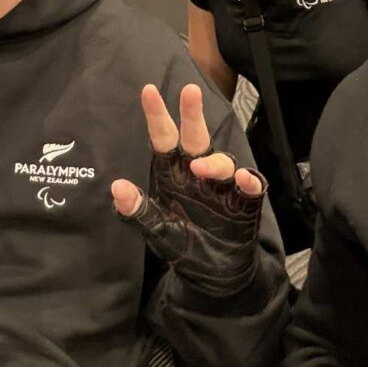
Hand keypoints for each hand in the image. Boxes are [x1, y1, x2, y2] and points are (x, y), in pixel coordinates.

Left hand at [111, 83, 265, 296]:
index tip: (148, 90)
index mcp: (174, 174)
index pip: (163, 139)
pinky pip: (250, 186)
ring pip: (223, 160)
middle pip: (196, 138)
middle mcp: (198, 174)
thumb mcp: (156, 229)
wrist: (214, 275)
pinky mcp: (244, 203)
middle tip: (189, 91)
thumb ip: (137, 210)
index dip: (157, 115)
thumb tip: (117, 187)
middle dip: (192, 114)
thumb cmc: (183, 246)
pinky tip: (243, 180)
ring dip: (214, 161)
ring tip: (201, 167)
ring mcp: (223, 187)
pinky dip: (248, 181)